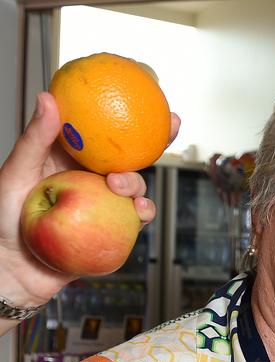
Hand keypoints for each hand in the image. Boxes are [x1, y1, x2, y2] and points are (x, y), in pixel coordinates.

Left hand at [0, 92, 174, 306]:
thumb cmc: (2, 220)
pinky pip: (136, 217)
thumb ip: (35, 138)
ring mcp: (104, 203)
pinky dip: (143, 212)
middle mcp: (89, 177)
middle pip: (128, 154)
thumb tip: (49, 97)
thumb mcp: (16, 174)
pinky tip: (139, 212)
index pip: (99, 130)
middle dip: (155, 139)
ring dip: (136, 181)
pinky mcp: (113, 228)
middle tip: (171, 124)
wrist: (13, 270)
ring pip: (135, 185)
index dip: (124, 112)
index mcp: (67, 157)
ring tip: (120, 186)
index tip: (147, 92)